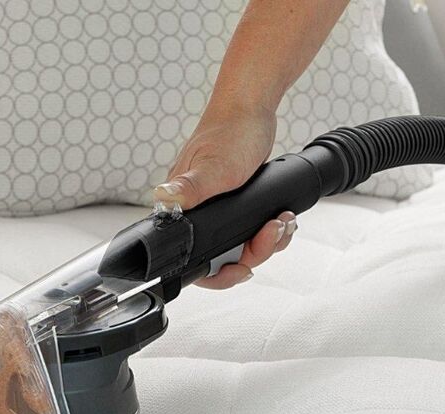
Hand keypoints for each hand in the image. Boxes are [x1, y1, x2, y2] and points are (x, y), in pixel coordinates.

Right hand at [154, 107, 296, 288]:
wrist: (251, 109)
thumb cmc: (228, 131)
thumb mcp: (214, 166)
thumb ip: (190, 189)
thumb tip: (163, 201)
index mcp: (182, 210)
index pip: (190, 259)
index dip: (216, 273)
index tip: (240, 267)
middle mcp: (196, 214)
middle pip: (221, 259)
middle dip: (251, 254)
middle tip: (269, 235)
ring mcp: (217, 211)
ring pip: (241, 247)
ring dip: (267, 242)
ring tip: (281, 222)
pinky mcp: (236, 206)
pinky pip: (252, 233)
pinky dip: (271, 231)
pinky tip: (280, 218)